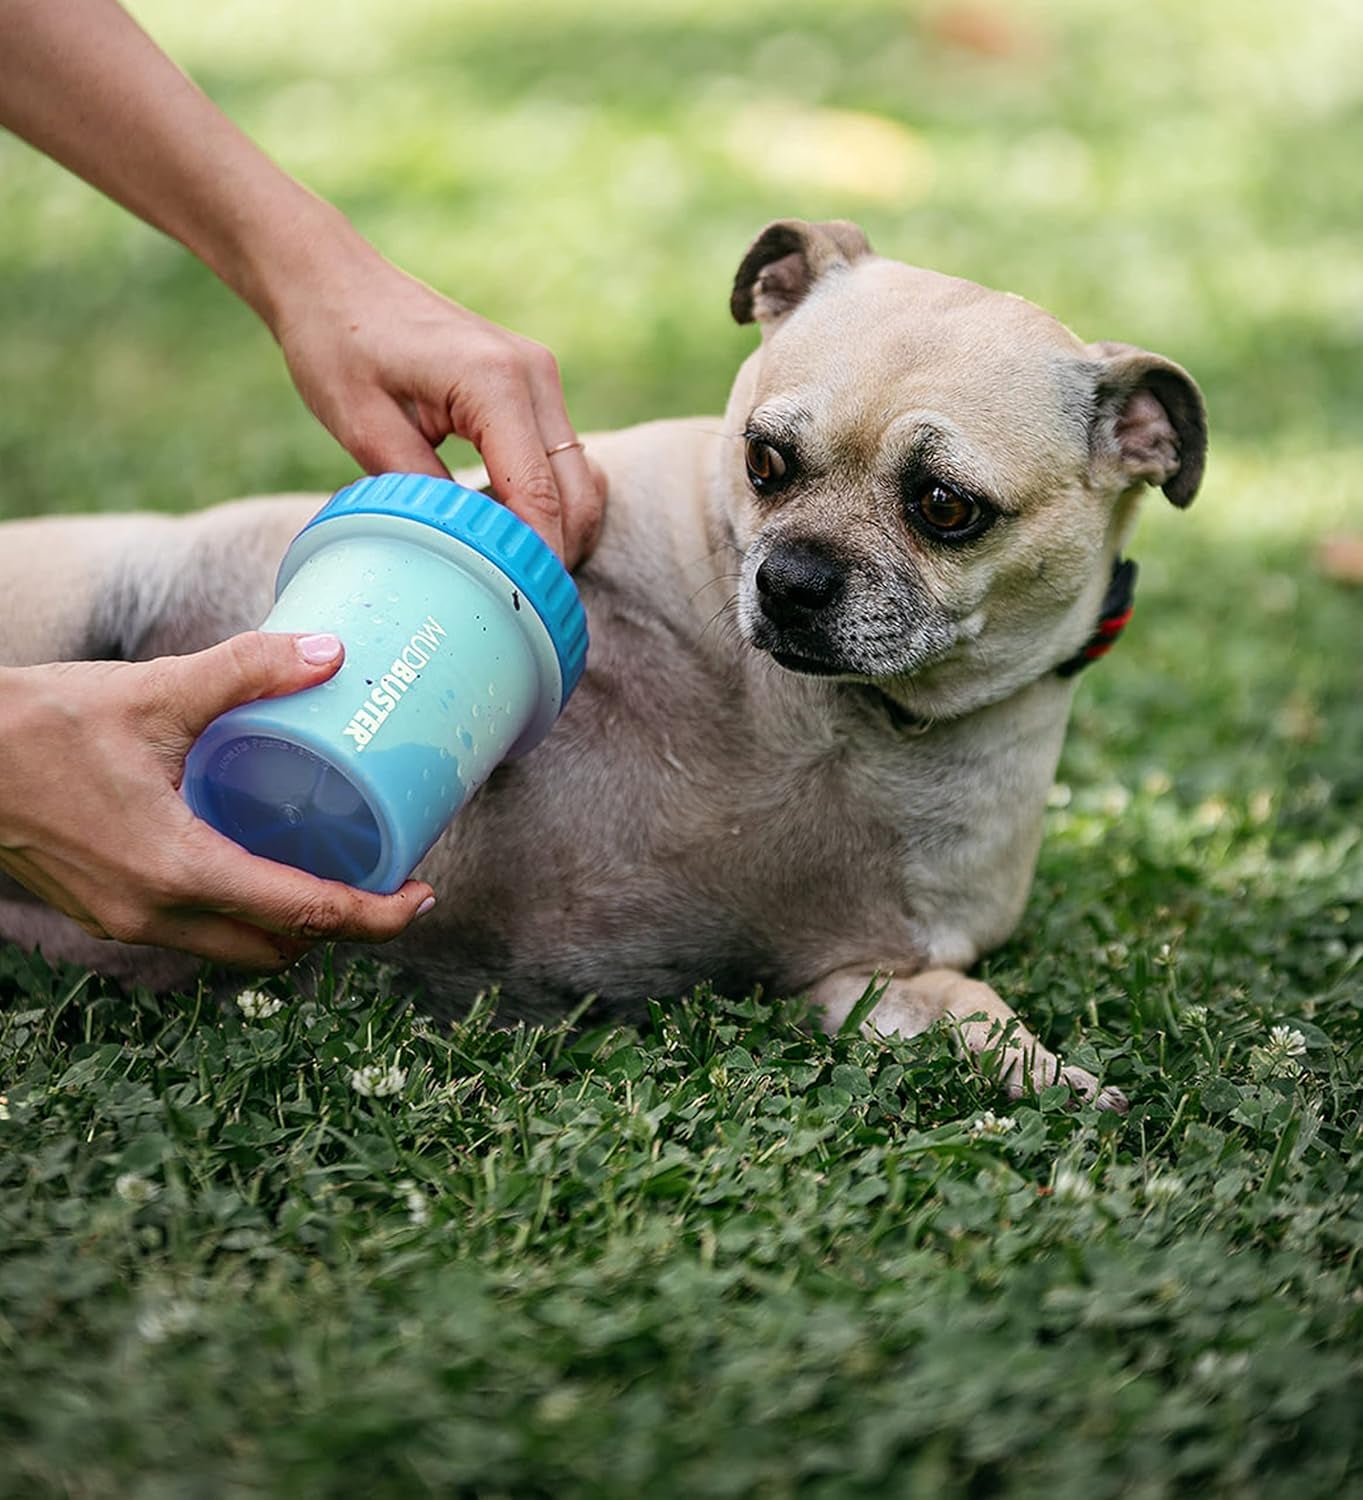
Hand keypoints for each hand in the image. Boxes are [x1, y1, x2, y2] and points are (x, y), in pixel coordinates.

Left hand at [0, 0, 604, 568]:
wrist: (329, 276)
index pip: (540, 495)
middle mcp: (533, 375)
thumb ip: (421, 492)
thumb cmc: (335, 342)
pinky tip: (504, 527)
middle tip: (519, 602)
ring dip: (557, 529)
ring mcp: (539, 377)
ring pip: (580, 478)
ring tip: (512, 571)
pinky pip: (561, 459)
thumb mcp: (363, 427)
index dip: (538, 560)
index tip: (522, 607)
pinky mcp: (532, 386)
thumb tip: (465, 556)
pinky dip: (547, 501)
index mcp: (494, 382)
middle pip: (577, 492)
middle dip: (558, 553)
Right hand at [0, 633, 434, 969]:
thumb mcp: (156, 690)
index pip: (304, 916)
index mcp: (179, 871)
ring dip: (288, 923)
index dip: (374, 917)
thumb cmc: (38, 725)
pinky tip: (255, 856)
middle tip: (384, 882)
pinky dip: (240, 911)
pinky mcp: (108, 908)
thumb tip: (333, 653)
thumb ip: (249, 669)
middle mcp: (156, 914)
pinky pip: (195, 930)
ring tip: (331, 868)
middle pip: (277, 948)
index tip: (420, 898)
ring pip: (234, 947)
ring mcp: (126, 920)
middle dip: (340, 928)